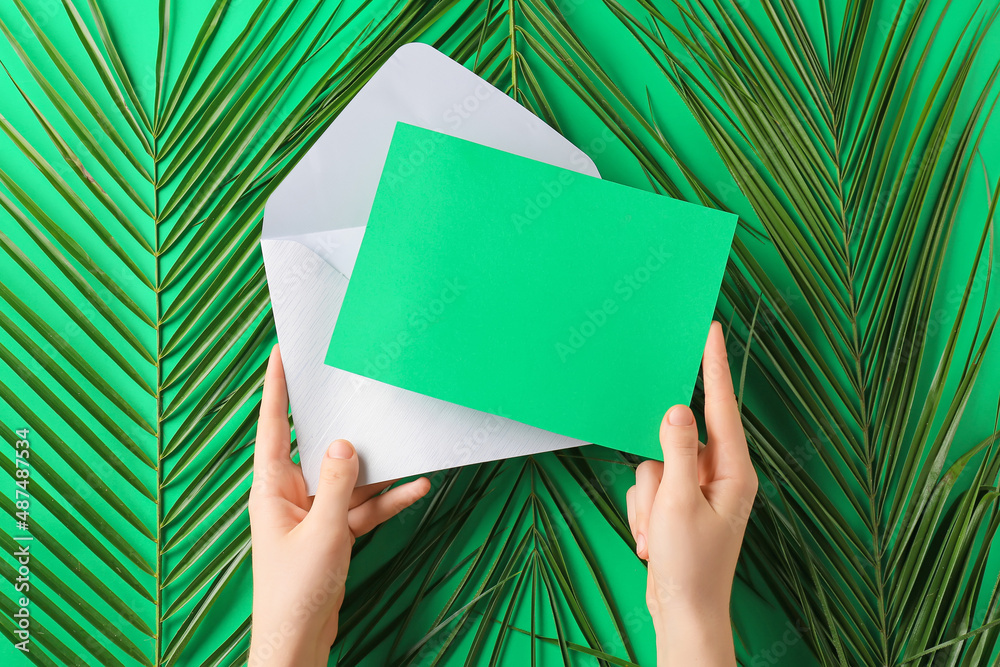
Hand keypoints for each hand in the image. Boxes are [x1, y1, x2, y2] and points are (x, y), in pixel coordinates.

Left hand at [248, 345, 430, 666]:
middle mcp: (290, 494)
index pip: (273, 424)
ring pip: (348, 479)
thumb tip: (346, 443)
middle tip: (357, 387)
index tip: (282, 350)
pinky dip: (387, 501)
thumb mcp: (324, 531)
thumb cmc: (295, 591)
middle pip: (317, 446)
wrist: (299, 642)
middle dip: (341, 421)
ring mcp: (313, 514)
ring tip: (405, 444)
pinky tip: (415, 490)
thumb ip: (339, 484)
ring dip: (377, 469)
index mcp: (271, 487)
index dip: (276, 386)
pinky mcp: (333, 533)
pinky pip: (362, 507)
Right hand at [625, 321, 756, 665]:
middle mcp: (718, 475)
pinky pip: (648, 486)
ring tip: (659, 536)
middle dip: (658, 479)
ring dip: (648, 502)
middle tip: (663, 511)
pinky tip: (654, 540)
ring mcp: (696, 490)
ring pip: (654, 465)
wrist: (682, 613)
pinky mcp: (678, 502)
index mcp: (734, 471)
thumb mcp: (679, 503)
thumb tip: (677, 409)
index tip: (710, 330)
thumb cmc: (691, 566)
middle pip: (674, 441)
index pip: (721, 406)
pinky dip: (644, 511)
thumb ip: (676, 451)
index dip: (714, 366)